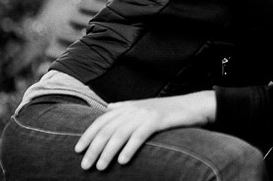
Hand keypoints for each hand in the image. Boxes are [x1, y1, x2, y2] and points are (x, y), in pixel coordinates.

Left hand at [75, 91, 215, 170]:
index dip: (88, 135)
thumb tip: (109, 108)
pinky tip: (122, 161)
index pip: (102, 121)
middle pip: (108, 129)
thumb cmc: (169, 111)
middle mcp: (134, 108)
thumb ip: (125, 107)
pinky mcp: (158, 120)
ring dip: (108, 152)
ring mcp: (146, 113)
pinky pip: (139, 136)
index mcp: (128, 106)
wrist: (194, 106)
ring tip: (101, 167)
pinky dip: (129, 148)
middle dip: (94, 148)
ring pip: (120, 134)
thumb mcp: (145, 106)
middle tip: (85, 165)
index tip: (78, 150)